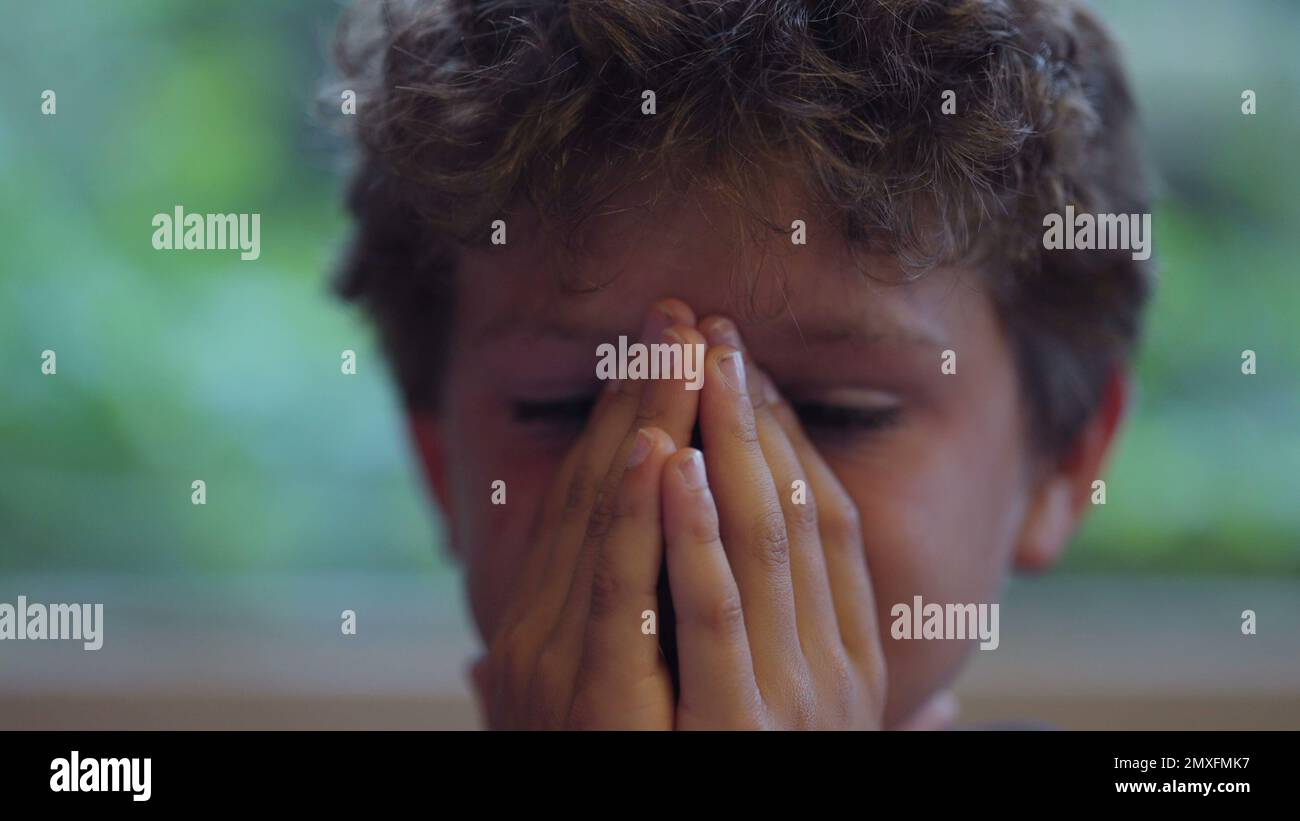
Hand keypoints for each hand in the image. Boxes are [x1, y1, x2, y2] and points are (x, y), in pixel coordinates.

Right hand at [475, 299, 704, 728]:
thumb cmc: (586, 775)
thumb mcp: (549, 732)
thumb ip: (528, 691)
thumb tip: (486, 667)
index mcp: (538, 638)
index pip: (587, 506)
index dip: (621, 420)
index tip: (658, 349)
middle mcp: (549, 650)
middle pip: (606, 501)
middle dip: (646, 401)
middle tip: (678, 315)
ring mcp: (597, 682)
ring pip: (630, 534)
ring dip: (662, 434)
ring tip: (695, 353)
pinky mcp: (649, 720)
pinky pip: (660, 611)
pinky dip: (660, 531)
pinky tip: (670, 460)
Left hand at [659, 316, 886, 728]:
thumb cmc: (735, 774)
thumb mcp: (788, 717)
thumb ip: (801, 654)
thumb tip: (873, 649)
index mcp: (854, 666)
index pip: (831, 526)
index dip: (791, 439)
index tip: (750, 374)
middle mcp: (836, 677)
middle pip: (798, 513)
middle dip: (754, 413)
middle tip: (715, 333)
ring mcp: (791, 703)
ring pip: (762, 542)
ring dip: (727, 440)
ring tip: (694, 359)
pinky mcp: (733, 730)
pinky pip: (713, 611)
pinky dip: (693, 532)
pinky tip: (670, 464)